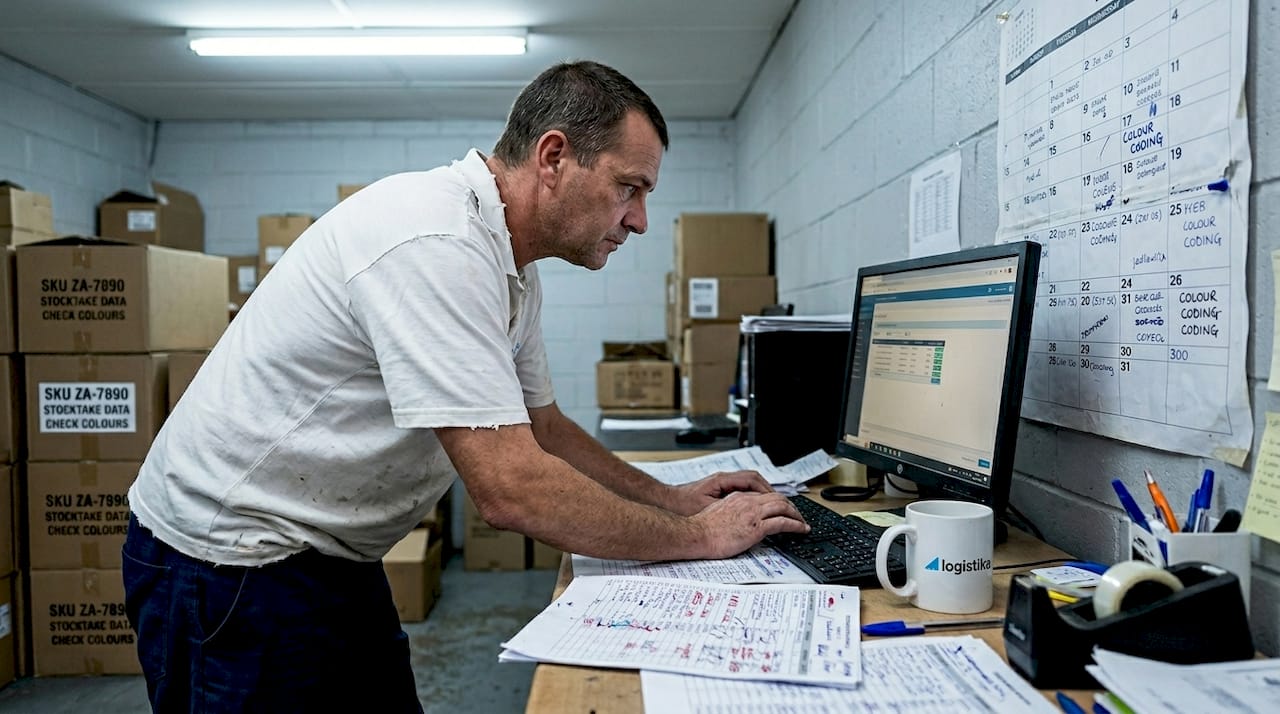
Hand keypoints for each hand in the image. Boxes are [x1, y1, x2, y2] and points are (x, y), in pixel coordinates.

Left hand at [666, 470, 773, 515]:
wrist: (667, 502)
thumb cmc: (683, 505)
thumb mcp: (707, 507)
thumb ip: (728, 506)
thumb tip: (747, 509)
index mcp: (722, 480)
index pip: (752, 479)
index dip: (766, 489)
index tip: (776, 500)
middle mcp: (723, 479)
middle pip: (753, 479)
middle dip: (768, 491)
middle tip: (779, 503)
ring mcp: (722, 483)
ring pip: (748, 484)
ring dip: (760, 493)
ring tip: (770, 506)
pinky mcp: (719, 489)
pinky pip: (740, 489)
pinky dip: (750, 496)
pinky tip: (753, 508)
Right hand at [689, 491, 809, 559]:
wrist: (696, 534)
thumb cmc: (702, 528)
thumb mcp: (718, 512)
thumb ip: (732, 511)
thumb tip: (739, 518)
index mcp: (738, 498)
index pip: (764, 495)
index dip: (777, 502)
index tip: (782, 509)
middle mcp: (748, 502)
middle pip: (777, 498)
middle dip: (790, 506)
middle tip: (797, 515)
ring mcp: (753, 514)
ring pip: (783, 507)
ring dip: (796, 514)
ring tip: (802, 522)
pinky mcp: (756, 527)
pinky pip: (783, 522)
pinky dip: (796, 524)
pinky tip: (801, 529)